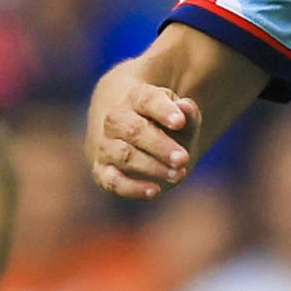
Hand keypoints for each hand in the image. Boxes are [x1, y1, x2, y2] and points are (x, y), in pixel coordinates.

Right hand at [85, 65, 201, 200]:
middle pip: (134, 130)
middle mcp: (115, 121)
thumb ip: (188, 115)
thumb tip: (185, 107)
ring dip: (152, 167)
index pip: (147, 100)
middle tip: (183, 158)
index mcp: (136, 99)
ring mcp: (106, 147)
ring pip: (125, 156)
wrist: (139, 144)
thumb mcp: (182, 120)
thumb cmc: (165, 129)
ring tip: (178, 174)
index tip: (180, 122)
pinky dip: (132, 188)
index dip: (163, 111)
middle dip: (160, 146)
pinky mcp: (102, 172)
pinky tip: (155, 191)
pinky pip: (112, 181)